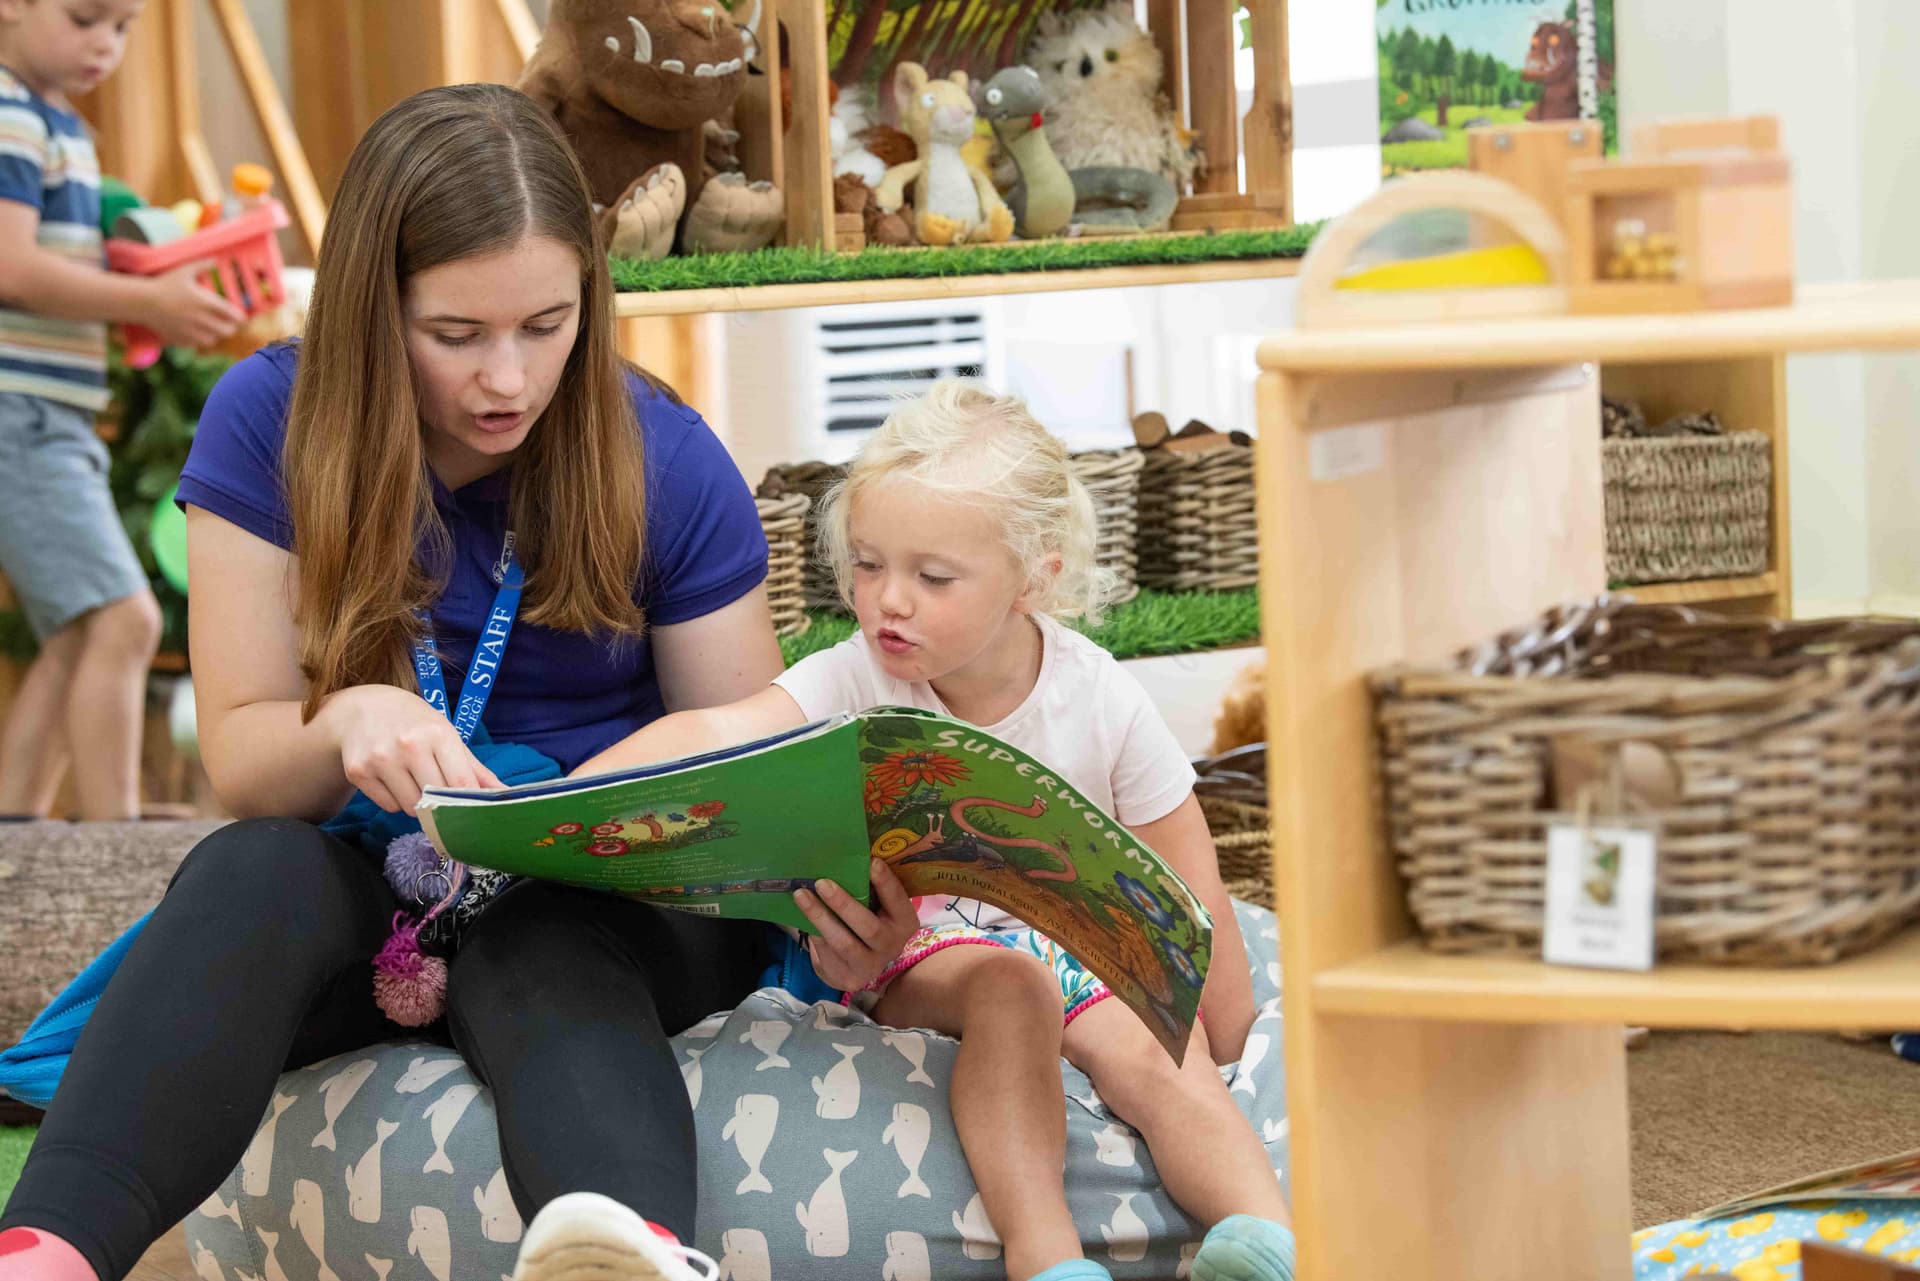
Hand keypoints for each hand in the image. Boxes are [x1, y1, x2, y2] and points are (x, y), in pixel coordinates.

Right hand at [145, 261, 244, 346]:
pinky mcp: (180, 339)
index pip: (234, 315)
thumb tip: (215, 259)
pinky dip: (199, 340)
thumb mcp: (184, 270)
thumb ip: (201, 265)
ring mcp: (191, 331)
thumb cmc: (164, 283)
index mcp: (206, 303)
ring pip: (213, 340)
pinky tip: (195, 332)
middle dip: (230, 327)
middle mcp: (202, 319)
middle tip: (228, 323)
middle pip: (228, 331)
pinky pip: (197, 345)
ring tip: (212, 328)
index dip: (240, 317)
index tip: (240, 315)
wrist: (142, 301)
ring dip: (215, 335)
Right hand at [320, 685, 503, 813]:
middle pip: (436, 799)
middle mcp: (409, 745)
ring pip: (411, 807)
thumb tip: (505, 795)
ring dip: (417, 803)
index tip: (474, 814)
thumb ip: (475, 769)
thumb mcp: (447, 734)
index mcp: (438, 734)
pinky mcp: (358, 772)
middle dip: (441, 802)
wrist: (363, 707)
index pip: (461, 783)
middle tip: (438, 789)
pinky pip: (389, 806)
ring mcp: (381, 759)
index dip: (469, 803)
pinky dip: (395, 800)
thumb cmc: (415, 722)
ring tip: (413, 778)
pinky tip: (392, 778)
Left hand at [794, 860, 918, 992]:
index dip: (886, 883)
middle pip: (868, 927)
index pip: (898, 901)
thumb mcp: (878, 906)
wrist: (860, 964)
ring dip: (820, 917)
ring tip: (801, 895)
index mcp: (905, 922)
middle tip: (822, 883)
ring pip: (843, 943)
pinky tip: (800, 915)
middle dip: (843, 904)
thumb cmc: (869, 921)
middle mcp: (892, 946)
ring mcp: (870, 966)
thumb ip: (870, 889)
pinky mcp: (848, 978)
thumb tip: (849, 857)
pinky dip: (813, 931)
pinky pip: (827, 953)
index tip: (871, 862)